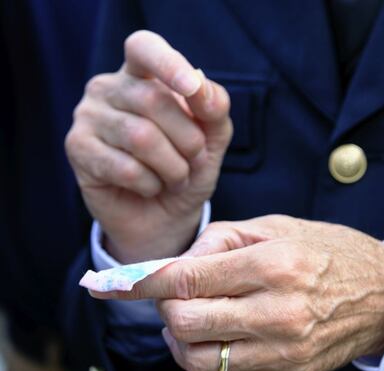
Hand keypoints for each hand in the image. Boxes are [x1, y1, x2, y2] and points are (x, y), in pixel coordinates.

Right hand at [65, 30, 231, 262]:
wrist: (165, 218)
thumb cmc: (187, 169)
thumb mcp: (212, 138)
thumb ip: (214, 107)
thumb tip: (200, 87)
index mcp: (142, 73)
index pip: (145, 48)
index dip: (168, 64)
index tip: (191, 89)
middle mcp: (109, 87)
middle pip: (155, 100)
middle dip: (189, 140)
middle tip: (193, 163)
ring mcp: (88, 116)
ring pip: (141, 137)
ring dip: (173, 167)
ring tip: (175, 178)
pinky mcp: (77, 149)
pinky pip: (125, 168)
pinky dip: (150, 184)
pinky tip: (150, 188)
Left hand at [92, 215, 383, 370]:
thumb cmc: (331, 253)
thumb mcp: (279, 226)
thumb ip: (221, 240)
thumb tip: (176, 263)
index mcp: (274, 264)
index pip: (187, 278)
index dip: (141, 281)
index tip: (111, 283)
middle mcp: (277, 311)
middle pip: (184, 322)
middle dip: (164, 307)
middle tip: (175, 293)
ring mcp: (283, 349)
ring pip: (196, 358)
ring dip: (179, 338)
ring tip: (192, 317)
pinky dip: (204, 358)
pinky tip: (212, 337)